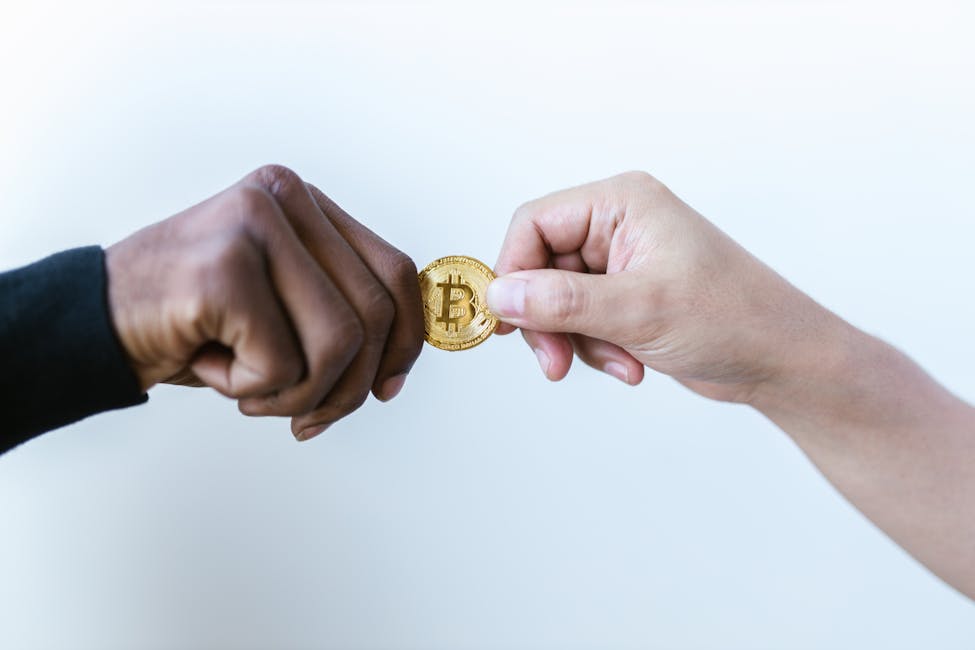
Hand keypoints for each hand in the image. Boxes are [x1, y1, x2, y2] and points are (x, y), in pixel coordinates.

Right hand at [105, 165, 423, 440]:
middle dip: (348, 387)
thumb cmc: (199, 324)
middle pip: (375, 313)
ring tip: (253, 392)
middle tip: (306, 417)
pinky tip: (211, 369)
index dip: (406, 342)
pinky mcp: (225, 267)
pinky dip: (251, 389)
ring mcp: (254, 225)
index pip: (396, 272)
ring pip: (339, 342)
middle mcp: (284, 197)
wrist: (97, 324)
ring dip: (300, 394)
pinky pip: (281, 362)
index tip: (387, 389)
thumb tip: (398, 368)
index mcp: (306, 202)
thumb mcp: (284, 308)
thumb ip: (341, 314)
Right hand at [488, 171, 841, 403]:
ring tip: (617, 362)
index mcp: (622, 204)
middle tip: (555, 362)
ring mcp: (622, 262)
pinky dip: (596, 348)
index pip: (534, 223)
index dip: (512, 270)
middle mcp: (617, 225)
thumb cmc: (732, 318)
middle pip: (540, 266)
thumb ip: (561, 301)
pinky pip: (582, 321)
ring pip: (557, 300)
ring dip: (577, 340)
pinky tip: (630, 366)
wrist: (782, 360)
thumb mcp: (639, 310)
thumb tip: (499, 295)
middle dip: (548, 320)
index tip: (507, 321)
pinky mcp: (628, 296)